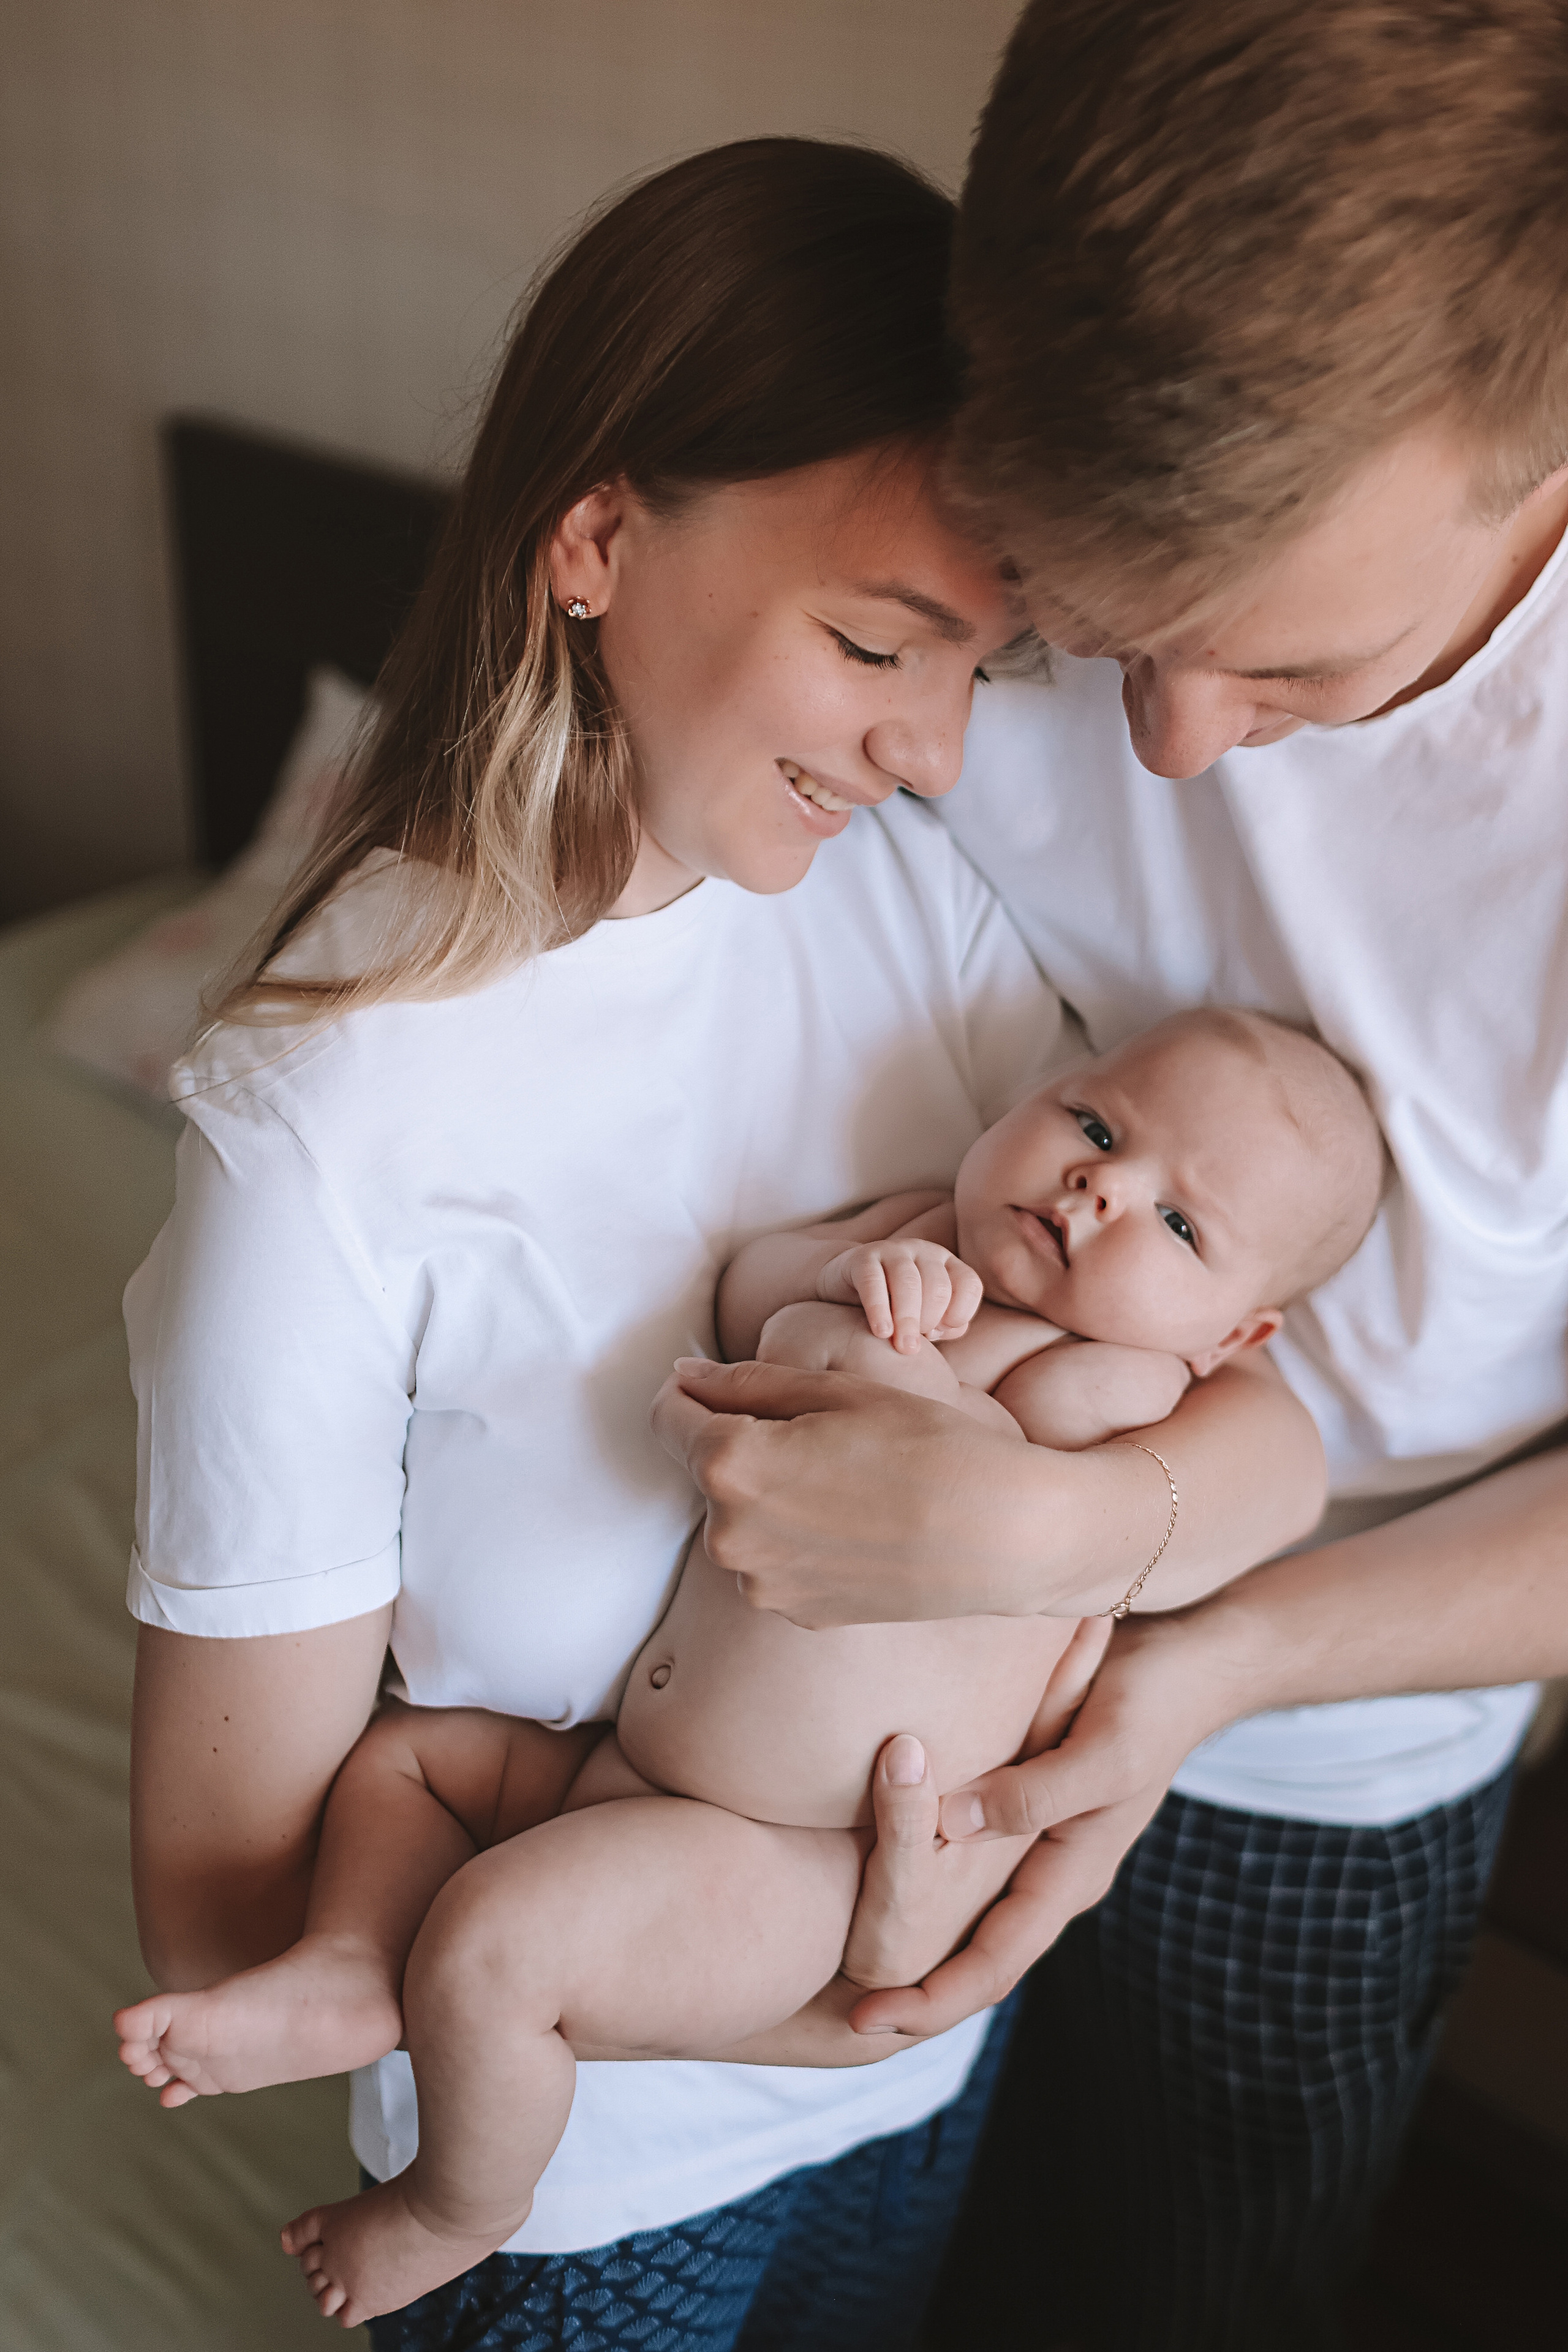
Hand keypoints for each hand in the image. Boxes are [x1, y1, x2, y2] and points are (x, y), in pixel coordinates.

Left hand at [649, 1358, 1055, 1623]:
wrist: (1001, 1534)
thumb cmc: (925, 1445)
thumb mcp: (835, 1390)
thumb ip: (745, 1383)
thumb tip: (682, 1376)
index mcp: (730, 1464)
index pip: (667, 1417)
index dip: (687, 1391)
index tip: (715, 1383)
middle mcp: (728, 1534)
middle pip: (707, 1470)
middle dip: (742, 1445)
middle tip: (820, 1434)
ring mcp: (760, 1583)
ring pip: (741, 1519)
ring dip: (770, 1496)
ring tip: (845, 1484)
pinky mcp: (793, 1613)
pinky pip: (773, 1561)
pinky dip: (797, 1540)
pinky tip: (854, 1525)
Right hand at [817, 1240, 982, 1354]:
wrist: (845, 1287)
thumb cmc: (894, 1309)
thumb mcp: (924, 1317)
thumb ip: (944, 1325)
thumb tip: (954, 1328)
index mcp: (946, 1264)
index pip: (968, 1284)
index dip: (960, 1313)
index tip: (940, 1333)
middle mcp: (925, 1252)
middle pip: (938, 1287)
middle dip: (929, 1321)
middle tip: (914, 1347)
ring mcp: (894, 1250)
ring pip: (908, 1283)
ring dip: (908, 1319)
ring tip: (902, 1347)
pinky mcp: (863, 1257)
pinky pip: (873, 1282)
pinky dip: (879, 1309)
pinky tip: (881, 1332)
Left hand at [848, 1609, 1249, 2035]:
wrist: (1195, 1657)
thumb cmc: (1156, 1701)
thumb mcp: (1104, 1749)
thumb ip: (1034, 1793)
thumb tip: (948, 1824)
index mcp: (1074, 1876)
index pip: (995, 1964)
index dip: (932, 2000)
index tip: (865, 2018)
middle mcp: (1056, 1871)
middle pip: (980, 1955)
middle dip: (917, 1992)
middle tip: (844, 2012)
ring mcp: (1045, 1840)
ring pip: (974, 1913)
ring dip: (921, 1944)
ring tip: (855, 1963)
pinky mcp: (1032, 1800)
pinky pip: (975, 1862)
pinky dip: (931, 1880)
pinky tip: (889, 1874)